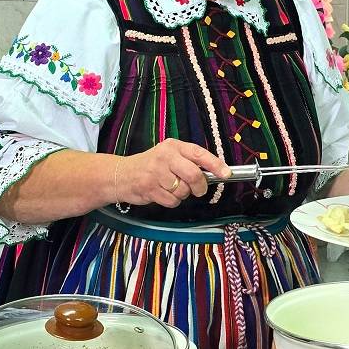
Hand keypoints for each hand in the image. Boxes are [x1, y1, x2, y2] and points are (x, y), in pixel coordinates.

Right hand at [112, 140, 230, 207]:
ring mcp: (156, 173)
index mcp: (173, 146)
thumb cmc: (152, 166)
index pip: (199, 154)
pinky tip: (163, 194)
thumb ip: (189, 161)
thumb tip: (215, 173)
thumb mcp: (170, 155)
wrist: (122, 174)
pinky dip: (171, 201)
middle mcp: (165, 157)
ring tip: (171, 188)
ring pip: (183, 191)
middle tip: (198, 190)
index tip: (226, 174)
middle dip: (199, 187)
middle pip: (193, 175)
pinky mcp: (149, 188)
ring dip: (182, 195)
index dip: (215, 165)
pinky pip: (172, 201)